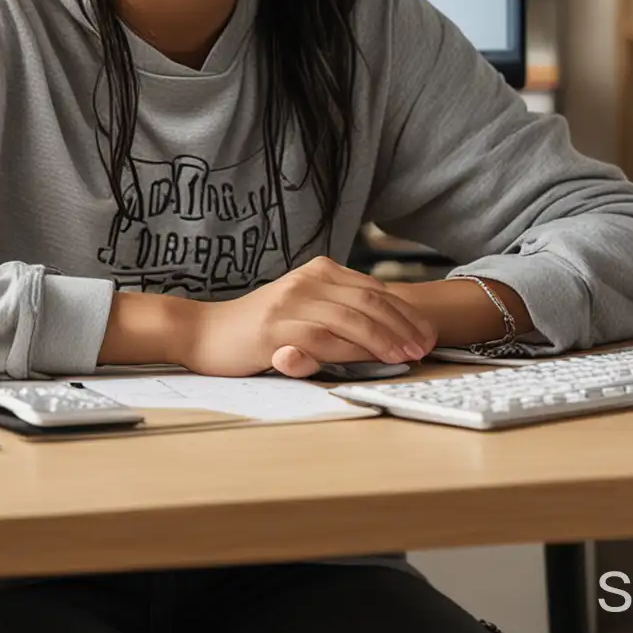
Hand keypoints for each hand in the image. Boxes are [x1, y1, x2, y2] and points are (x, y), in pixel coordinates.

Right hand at [174, 257, 438, 377]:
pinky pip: (323, 339)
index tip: (427, 332)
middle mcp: (308, 281)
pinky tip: (370, 361)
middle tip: (425, 347)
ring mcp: (291, 303)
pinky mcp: (276, 329)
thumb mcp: (303, 309)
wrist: (206, 332)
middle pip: (369, 302)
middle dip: (403, 326)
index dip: (405, 312)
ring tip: (406, 355)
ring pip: (352, 319)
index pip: (374, 290)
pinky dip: (352, 351)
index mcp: (319, 272)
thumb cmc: (258, 327)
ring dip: (384, 340)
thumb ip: (338, 312)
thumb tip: (386, 330)